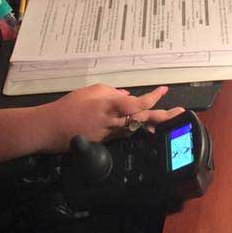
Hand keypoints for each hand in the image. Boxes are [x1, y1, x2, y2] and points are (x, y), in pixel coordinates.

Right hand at [38, 84, 184, 152]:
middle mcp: (113, 122)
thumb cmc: (68, 107)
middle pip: (143, 119)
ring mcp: (110, 134)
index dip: (151, 98)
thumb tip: (125, 96)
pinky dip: (134, 127)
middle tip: (180, 113)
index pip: (135, 103)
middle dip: (163, 116)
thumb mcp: (90, 92)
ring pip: (135, 127)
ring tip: (170, 117)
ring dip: (152, 123)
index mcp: (109, 105)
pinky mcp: (106, 143)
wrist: (50, 128)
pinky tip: (146, 126)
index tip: (163, 90)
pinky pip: (124, 133)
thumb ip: (110, 93)